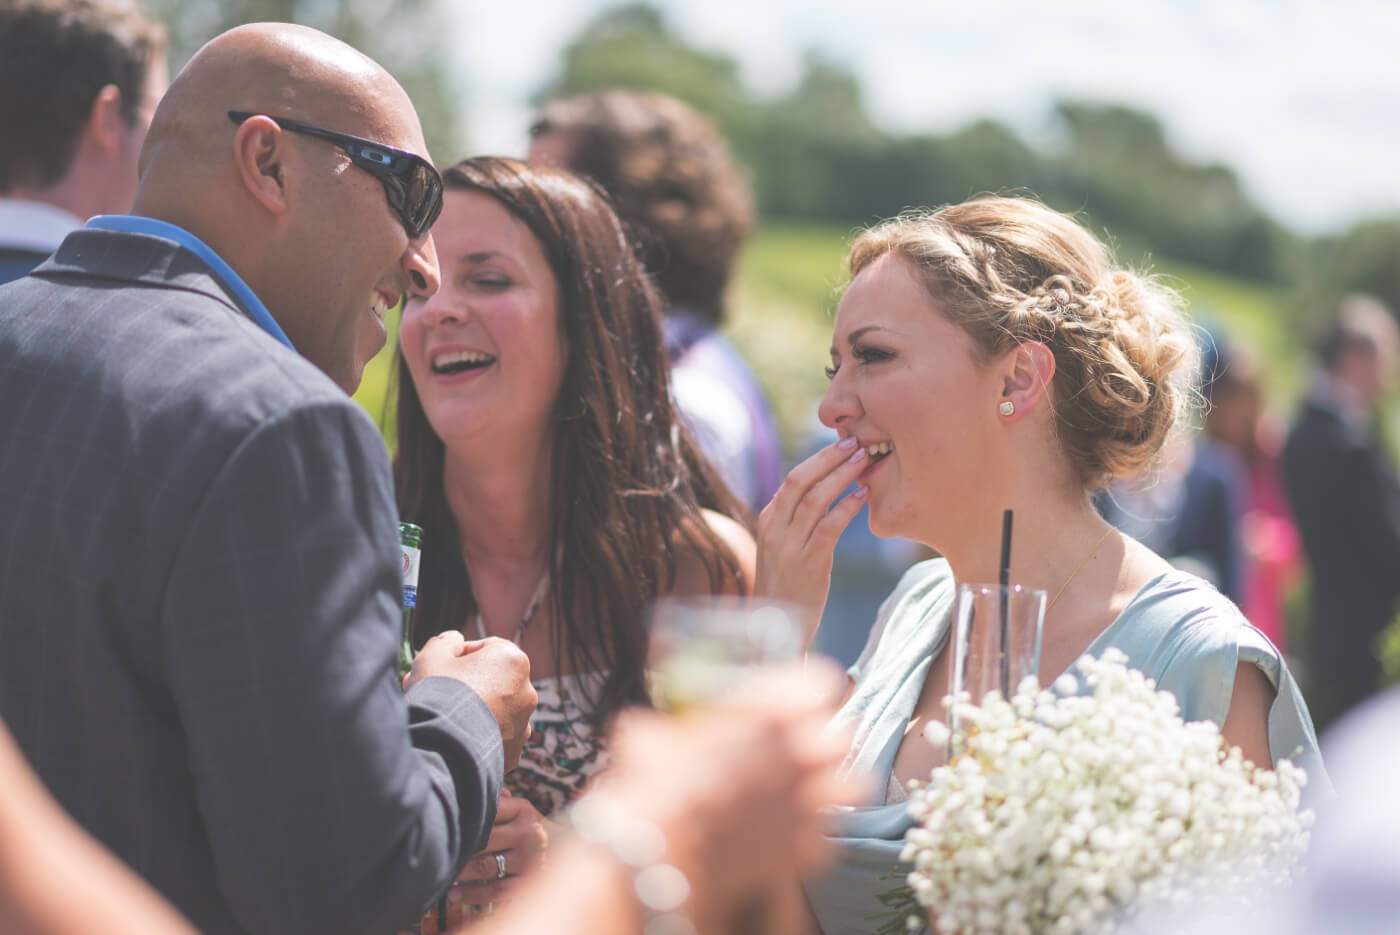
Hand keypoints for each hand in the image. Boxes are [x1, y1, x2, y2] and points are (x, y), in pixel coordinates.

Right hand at [405, 633, 536, 768]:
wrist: (442, 750)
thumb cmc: (438, 695)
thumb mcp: (433, 655)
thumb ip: (445, 641)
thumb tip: (454, 640)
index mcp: (513, 660)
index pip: (485, 649)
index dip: (458, 656)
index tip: (438, 668)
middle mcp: (526, 691)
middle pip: (491, 681)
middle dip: (464, 684)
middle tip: (434, 694)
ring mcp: (523, 725)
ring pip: (494, 711)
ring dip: (473, 711)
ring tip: (442, 719)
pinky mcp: (514, 752)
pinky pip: (494, 738)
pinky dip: (478, 737)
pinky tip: (454, 740)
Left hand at [445, 791, 554, 907]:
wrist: (565, 848)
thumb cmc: (528, 826)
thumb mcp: (518, 809)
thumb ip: (496, 803)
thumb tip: (469, 794)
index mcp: (523, 809)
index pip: (488, 811)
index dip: (464, 820)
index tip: (443, 826)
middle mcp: (529, 833)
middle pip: (484, 840)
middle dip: (459, 849)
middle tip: (436, 853)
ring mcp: (530, 859)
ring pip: (486, 867)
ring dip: (460, 873)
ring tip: (443, 874)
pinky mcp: (528, 882)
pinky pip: (495, 890)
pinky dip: (473, 894)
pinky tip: (455, 895)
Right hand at [590, 659, 864, 929]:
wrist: (665, 850)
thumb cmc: (655, 784)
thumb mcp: (649, 737)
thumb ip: (662, 728)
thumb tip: (643, 729)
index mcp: (770, 713)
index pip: (819, 682)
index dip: (810, 691)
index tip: (798, 700)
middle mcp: (799, 753)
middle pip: (843, 736)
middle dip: (826, 743)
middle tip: (804, 750)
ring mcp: (807, 803)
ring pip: (855, 787)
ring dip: (836, 788)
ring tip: (814, 793)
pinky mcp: (803, 850)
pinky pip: (827, 841)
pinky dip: (812, 841)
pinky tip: (790, 838)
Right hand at [755, 437, 869, 641]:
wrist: (775, 629)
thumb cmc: (788, 587)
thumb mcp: (784, 549)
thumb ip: (797, 521)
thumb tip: (824, 492)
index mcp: (768, 520)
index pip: (793, 479)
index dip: (820, 459)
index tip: (843, 445)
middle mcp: (774, 529)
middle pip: (799, 480)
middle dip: (828, 458)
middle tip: (855, 443)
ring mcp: (788, 546)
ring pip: (814, 499)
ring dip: (841, 476)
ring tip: (864, 462)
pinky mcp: (807, 563)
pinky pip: (828, 527)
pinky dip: (846, 507)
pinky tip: (863, 496)